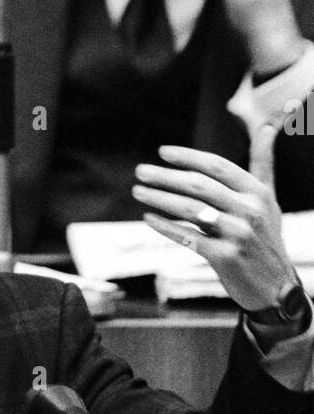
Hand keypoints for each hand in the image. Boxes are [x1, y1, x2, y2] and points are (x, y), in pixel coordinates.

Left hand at [133, 145, 295, 310]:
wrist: (276, 287)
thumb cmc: (266, 238)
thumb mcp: (269, 199)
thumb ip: (263, 163)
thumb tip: (267, 126)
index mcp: (257, 192)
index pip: (218, 166)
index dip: (188, 157)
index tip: (162, 151)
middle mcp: (249, 210)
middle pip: (199, 185)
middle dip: (166, 176)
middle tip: (140, 171)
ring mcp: (237, 234)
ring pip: (190, 210)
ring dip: (159, 198)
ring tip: (138, 192)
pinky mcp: (225, 257)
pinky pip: (188, 236)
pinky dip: (166, 226)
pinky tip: (149, 218)